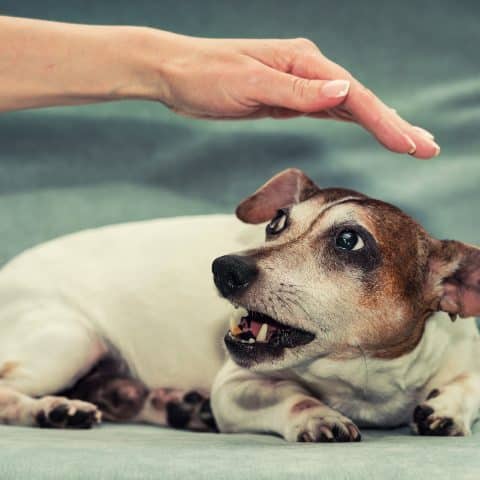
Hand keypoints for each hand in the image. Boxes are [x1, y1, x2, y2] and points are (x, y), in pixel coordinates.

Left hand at [150, 33, 438, 157]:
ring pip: (348, 106)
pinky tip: (367, 128)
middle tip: (426, 147)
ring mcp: (298, 84)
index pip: (354, 97)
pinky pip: (328, 110)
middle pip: (360, 100)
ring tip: (408, 141)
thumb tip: (344, 92)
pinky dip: (352, 121)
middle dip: (394, 125)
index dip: (385, 122)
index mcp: (303, 63)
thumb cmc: (206, 76)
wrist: (176, 75)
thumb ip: (297, 91)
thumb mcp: (250, 83)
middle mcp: (307, 70)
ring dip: (379, 123)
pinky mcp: (288, 97)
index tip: (410, 145)